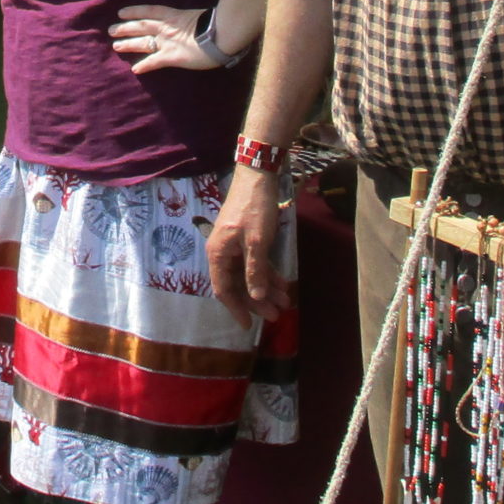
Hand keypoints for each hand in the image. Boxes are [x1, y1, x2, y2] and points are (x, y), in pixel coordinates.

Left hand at [109, 5, 220, 72]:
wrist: (222, 33)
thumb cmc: (218, 23)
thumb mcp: (202, 17)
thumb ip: (194, 21)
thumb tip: (197, 25)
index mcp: (175, 15)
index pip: (150, 11)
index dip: (135, 11)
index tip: (121, 12)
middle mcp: (167, 27)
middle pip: (141, 26)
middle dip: (126, 27)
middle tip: (111, 30)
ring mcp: (169, 42)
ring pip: (143, 41)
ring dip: (129, 43)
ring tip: (116, 46)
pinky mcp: (173, 57)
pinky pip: (155, 61)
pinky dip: (144, 65)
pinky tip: (135, 69)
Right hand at [208, 168, 290, 326]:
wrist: (258, 177)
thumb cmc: (254, 209)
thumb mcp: (257, 241)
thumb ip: (255, 271)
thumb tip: (256, 298)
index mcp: (218, 254)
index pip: (224, 290)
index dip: (236, 309)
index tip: (248, 326)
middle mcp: (223, 253)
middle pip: (238, 285)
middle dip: (257, 301)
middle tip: (276, 315)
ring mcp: (235, 247)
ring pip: (249, 275)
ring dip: (266, 289)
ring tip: (285, 302)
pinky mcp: (247, 240)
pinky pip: (256, 263)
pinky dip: (268, 273)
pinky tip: (283, 284)